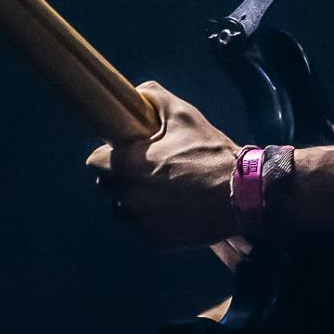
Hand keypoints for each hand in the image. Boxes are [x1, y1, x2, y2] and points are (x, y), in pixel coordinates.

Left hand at [88, 83, 239, 247]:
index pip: (94, 162)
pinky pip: (140, 227)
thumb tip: (136, 93)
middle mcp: (129, 196)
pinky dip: (149, 219)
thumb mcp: (183, 114)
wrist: (239, 192)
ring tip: (159, 190)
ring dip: (132, 200)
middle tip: (145, 170)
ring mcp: (141, 221)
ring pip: (121, 209)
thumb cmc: (209, 151)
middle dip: (120, 177)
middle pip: (106, 186)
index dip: (107, 155)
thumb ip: (154, 97)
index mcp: (129, 165)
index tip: (124, 152)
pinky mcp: (155, 240)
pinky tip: (171, 207)